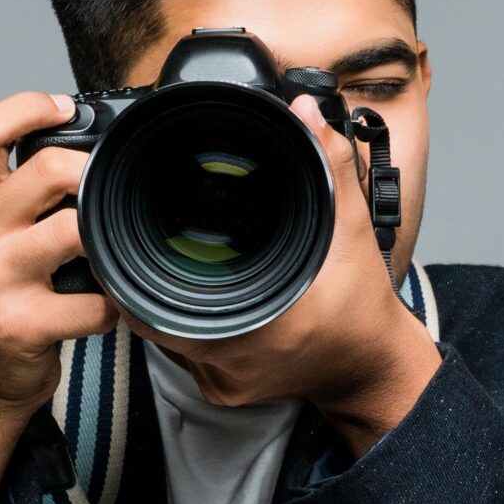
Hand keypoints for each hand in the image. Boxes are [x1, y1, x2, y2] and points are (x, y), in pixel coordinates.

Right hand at [0, 91, 120, 496]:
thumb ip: (26, 189)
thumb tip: (93, 147)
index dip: (28, 107)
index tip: (64, 110)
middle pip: (49, 169)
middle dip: (93, 176)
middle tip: (107, 195)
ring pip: (76, 231)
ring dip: (108, 242)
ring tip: (110, 254)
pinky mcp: (20, 323)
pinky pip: (93, 302)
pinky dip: (114, 304)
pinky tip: (108, 305)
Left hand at [133, 94, 441, 454]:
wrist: (374, 366)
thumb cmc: (363, 309)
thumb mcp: (352, 230)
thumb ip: (331, 166)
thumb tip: (308, 114)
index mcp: (251, 328)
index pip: (157, 305)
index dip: (135, 270)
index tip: (129, 238)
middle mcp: (226, 363)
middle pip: (152, 319)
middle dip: (147, 276)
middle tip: (148, 240)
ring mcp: (222, 382)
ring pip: (165, 339)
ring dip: (164, 300)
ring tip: (171, 262)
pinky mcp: (224, 389)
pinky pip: (184, 353)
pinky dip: (186, 321)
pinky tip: (197, 294)